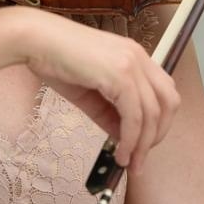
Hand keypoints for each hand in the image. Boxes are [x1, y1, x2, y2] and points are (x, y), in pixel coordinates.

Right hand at [18, 10, 179, 172]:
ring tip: (129, 162)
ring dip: (143, 144)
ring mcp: (131, 64)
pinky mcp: (119, 74)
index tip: (145, 144)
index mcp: (136, 56)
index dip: (160, 121)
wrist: (34, 40)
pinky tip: (120, 152)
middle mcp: (139, 57)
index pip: (164, 92)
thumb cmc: (55, 61)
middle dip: (158, 135)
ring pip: (153, 113)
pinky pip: (134, 115)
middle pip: (169, 102)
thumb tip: (124, 139)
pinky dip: (130, 139)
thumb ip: (109, 114)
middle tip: (140, 158)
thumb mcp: (88, 93)